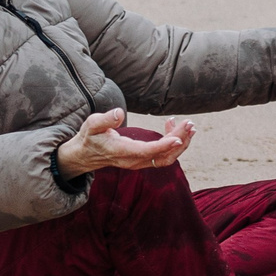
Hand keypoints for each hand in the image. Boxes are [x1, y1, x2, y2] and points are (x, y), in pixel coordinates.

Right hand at [56, 109, 193, 175]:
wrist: (86, 155)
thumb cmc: (89, 137)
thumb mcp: (92, 124)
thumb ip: (105, 119)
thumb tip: (119, 113)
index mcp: (122, 151)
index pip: (147, 151)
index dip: (164, 145)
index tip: (178, 138)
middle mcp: (133, 161)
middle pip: (163, 156)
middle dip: (179, 140)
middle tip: (189, 123)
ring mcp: (140, 162)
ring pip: (166, 158)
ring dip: (180, 143)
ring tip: (189, 126)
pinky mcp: (143, 160)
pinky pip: (163, 155)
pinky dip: (172, 142)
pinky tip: (172, 125)